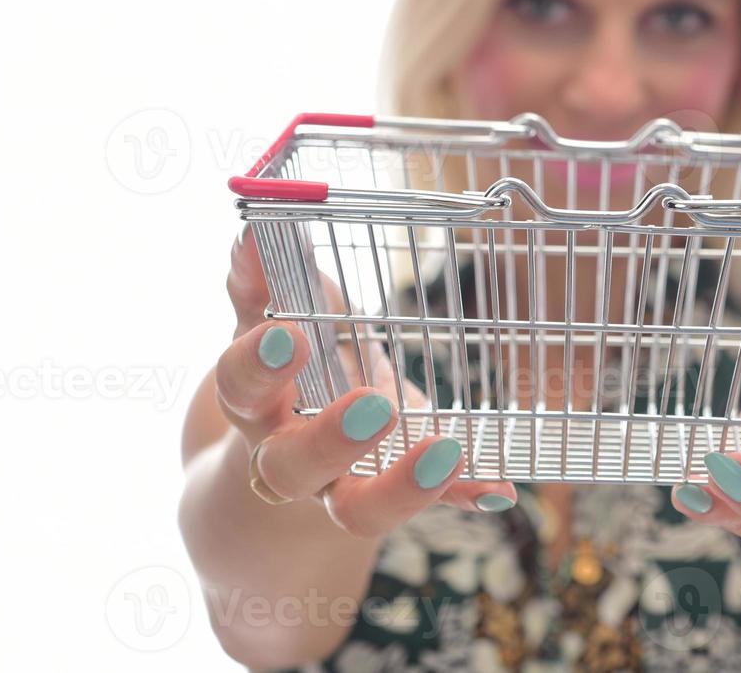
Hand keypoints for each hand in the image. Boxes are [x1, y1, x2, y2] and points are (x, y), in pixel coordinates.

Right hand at [213, 226, 516, 535]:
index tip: (290, 334)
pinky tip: (498, 488)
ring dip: (401, 487)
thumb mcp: (273, 320)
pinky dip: (467, 493)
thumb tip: (252, 232)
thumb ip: (262, 281)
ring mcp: (340, 486)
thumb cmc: (293, 364)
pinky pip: (433, 503)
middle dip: (328, 440)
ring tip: (446, 450)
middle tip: (373, 408)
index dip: (259, 367)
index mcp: (256, 405)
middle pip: (289, 468)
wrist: (293, 453)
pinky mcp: (395, 491)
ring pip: (356, 509)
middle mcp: (288, 458)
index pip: (241, 390)